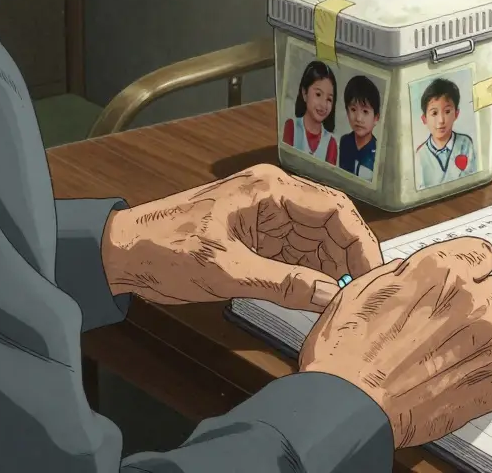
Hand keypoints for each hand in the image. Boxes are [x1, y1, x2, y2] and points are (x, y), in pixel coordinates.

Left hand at [101, 164, 383, 311]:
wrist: (120, 254)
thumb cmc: (164, 249)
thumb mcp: (225, 271)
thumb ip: (282, 284)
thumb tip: (330, 296)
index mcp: (268, 190)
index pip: (333, 208)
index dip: (359, 240)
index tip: (371, 273)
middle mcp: (273, 197)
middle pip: (330, 224)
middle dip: (348, 258)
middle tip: (361, 294)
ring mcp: (266, 219)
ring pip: (317, 242)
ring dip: (331, 270)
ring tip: (343, 301)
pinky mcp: (257, 240)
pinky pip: (296, 256)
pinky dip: (310, 276)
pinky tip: (319, 298)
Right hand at [299, 237, 491, 447]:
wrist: (348, 408)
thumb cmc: (346, 350)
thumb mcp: (365, 289)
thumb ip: (406, 274)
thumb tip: (420, 273)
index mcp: (442, 272)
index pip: (483, 254)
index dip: (468, 267)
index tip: (460, 279)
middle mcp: (473, 304)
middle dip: (479, 300)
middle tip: (450, 320)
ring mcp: (488, 346)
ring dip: (481, 337)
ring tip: (445, 354)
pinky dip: (478, 373)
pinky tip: (447, 380)